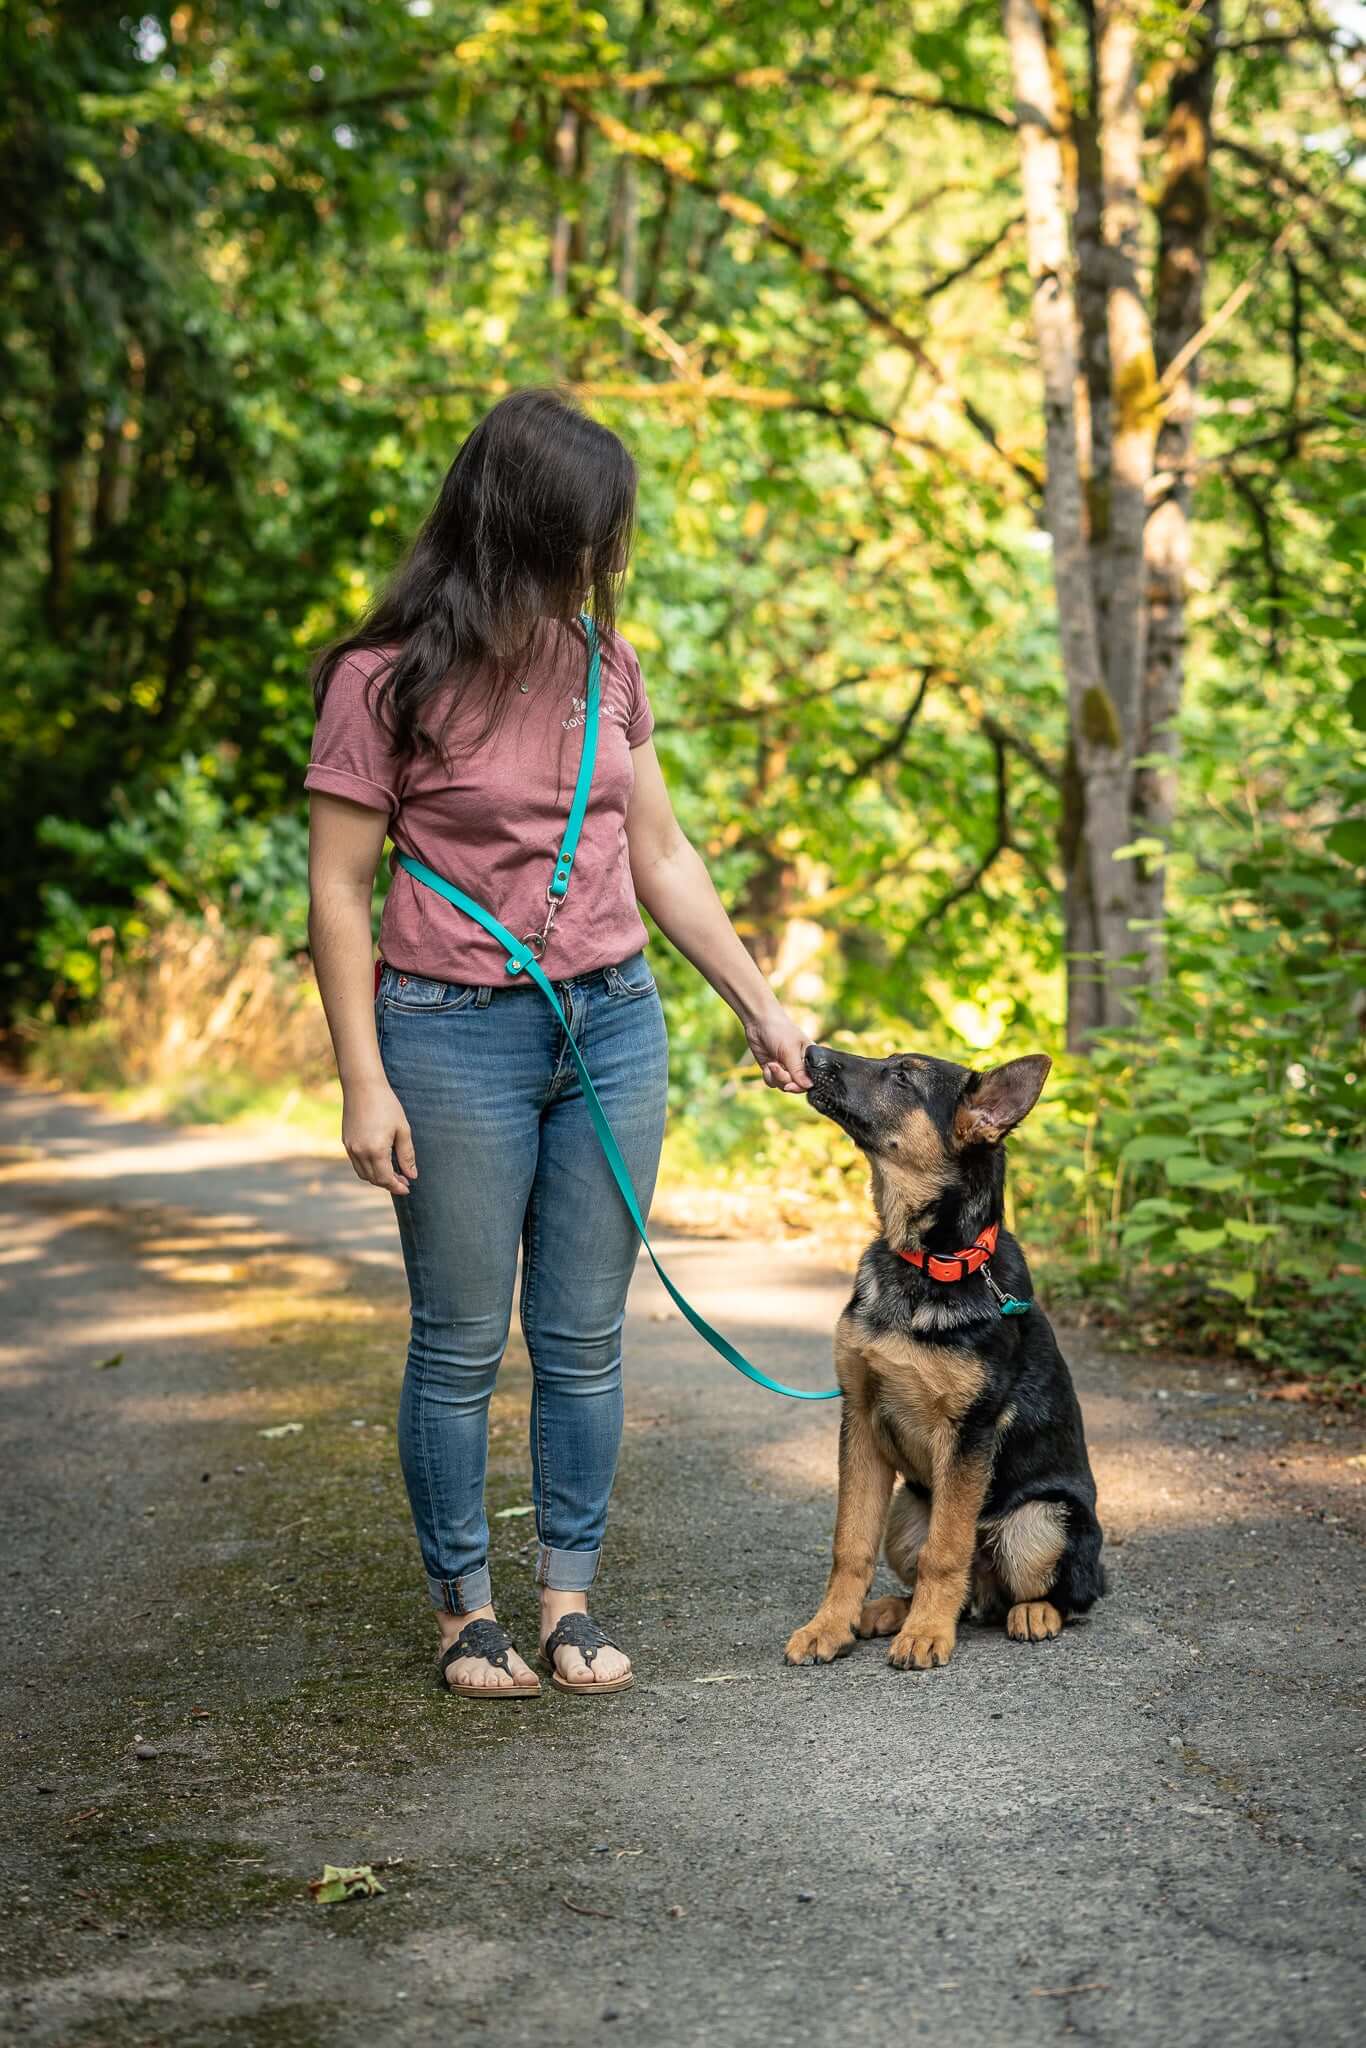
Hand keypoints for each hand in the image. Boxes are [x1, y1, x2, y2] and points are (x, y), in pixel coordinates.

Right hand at [342, 1078, 416, 1193]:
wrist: (363, 1086)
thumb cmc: (387, 1105)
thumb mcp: (402, 1130)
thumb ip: (407, 1155)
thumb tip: (412, 1175)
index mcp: (375, 1150)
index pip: (386, 1179)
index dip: (397, 1186)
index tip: (408, 1188)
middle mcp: (359, 1152)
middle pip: (374, 1179)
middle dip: (389, 1183)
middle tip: (404, 1181)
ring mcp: (350, 1148)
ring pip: (363, 1173)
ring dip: (378, 1177)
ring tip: (393, 1173)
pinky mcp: (345, 1142)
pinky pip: (357, 1163)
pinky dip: (368, 1168)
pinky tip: (380, 1162)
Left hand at [745, 1004, 811, 1093]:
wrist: (758, 1022)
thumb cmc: (779, 1030)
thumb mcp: (790, 1050)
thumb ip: (798, 1070)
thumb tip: (808, 1086)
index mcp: (810, 1059)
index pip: (811, 1080)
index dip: (801, 1086)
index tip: (790, 1085)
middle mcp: (799, 1065)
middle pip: (796, 1086)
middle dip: (785, 1080)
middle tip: (777, 1069)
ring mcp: (786, 1068)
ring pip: (783, 1086)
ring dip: (776, 1077)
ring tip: (771, 1064)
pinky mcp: (773, 1069)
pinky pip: (773, 1083)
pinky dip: (769, 1077)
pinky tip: (767, 1065)